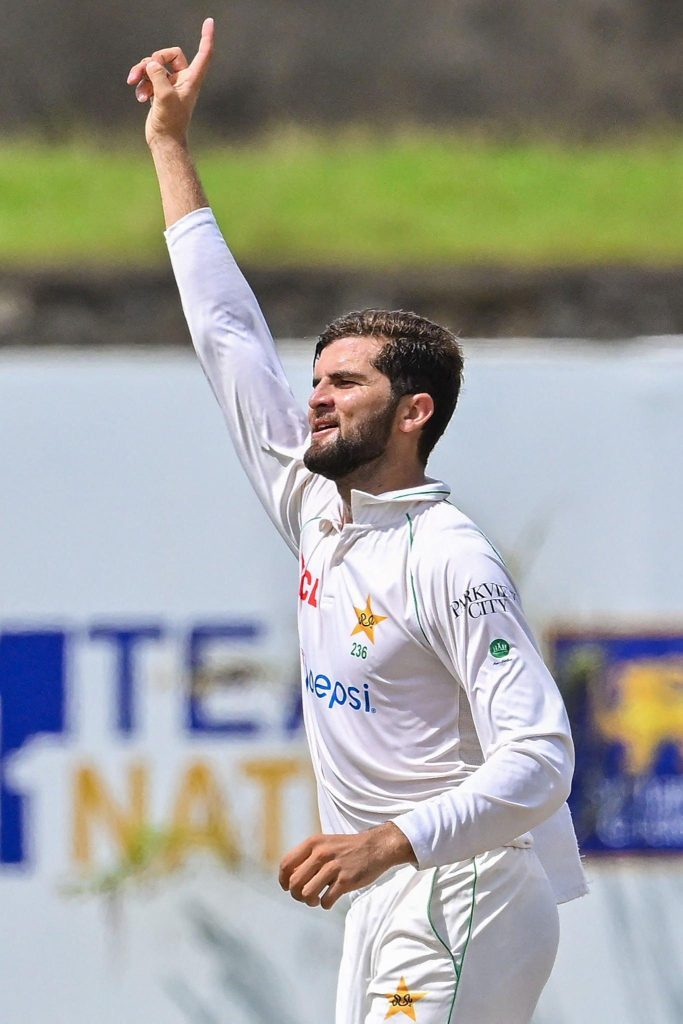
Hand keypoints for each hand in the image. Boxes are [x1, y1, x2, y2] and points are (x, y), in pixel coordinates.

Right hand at [126, 17, 214, 146]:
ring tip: (134, 83)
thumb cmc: (170, 122)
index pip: (204, 54)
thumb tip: (151, 63)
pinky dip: (141, 84)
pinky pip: (148, 77)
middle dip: (154, 59)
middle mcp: (183, 80)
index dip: (207, 37)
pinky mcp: (159, 91)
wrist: (164, 141)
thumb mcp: (164, 97)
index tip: (209, 21)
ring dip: (142, 72)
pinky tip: (140, 97)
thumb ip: (158, 76)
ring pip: (154, 66)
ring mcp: (170, 85)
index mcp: (192, 80)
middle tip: (147, 70)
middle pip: (169, 54)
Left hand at [278, 823, 415, 909]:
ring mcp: (334, 867)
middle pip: (294, 882)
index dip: (283, 880)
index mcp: (313, 843)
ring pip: (307, 893)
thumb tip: (290, 880)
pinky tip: (331, 899)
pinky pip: (326, 901)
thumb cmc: (347, 848)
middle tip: (306, 897)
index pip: (286, 864)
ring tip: (317, 899)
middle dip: (296, 895)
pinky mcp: (346, 880)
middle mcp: (321, 853)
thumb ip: (308, 857)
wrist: (376, 846)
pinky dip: (326, 904)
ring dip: (310, 901)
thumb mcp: (325, 844)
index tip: (288, 888)